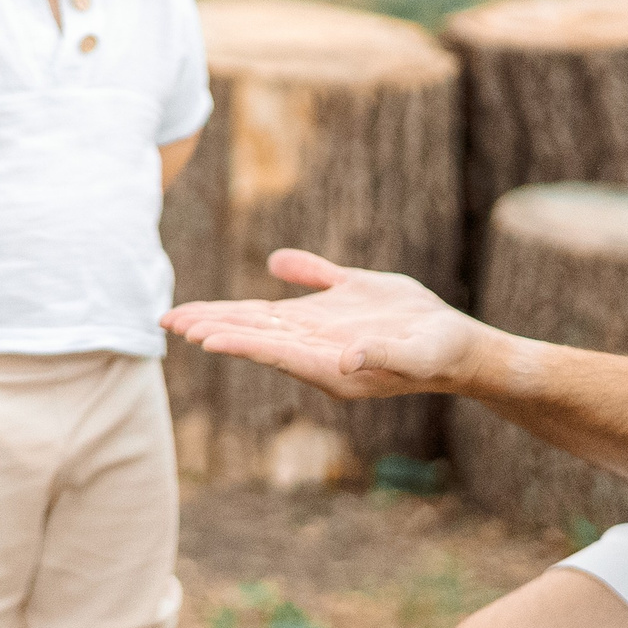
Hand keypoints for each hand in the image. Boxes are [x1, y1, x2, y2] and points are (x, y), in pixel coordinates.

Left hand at [161, 249, 491, 397]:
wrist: (459, 348)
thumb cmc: (438, 356)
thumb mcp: (413, 357)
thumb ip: (380, 356)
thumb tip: (350, 358)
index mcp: (329, 363)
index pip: (272, 350)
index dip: (237, 341)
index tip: (201, 338)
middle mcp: (317, 348)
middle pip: (255, 335)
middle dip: (212, 326)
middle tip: (168, 322)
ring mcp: (325, 328)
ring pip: (264, 318)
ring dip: (223, 313)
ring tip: (182, 315)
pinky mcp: (342, 304)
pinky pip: (307, 286)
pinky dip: (289, 274)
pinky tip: (276, 264)